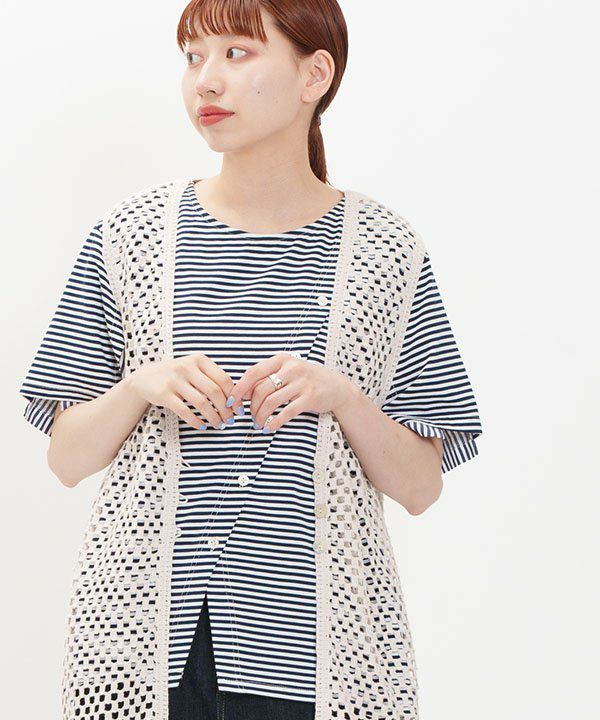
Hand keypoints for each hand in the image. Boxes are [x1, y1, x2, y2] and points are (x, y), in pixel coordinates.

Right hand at [129, 352, 238, 429]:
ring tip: (219, 425)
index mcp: (199, 360)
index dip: (234, 397)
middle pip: (215, 392)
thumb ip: (212, 379)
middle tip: (230, 421)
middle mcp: (187, 367)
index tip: (238, 409)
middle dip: (226, 410)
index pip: (223, 379)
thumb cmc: (178, 375)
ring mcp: (174, 380)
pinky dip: (197, 422)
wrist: (145, 377)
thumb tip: (234, 401)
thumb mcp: (194, 369)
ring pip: (202, 403)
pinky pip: (185, 412)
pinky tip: (203, 426)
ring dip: (214, 417)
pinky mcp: (164, 394)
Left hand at [227, 351, 354, 432]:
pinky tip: (269, 428)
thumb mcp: (287, 371)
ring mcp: (302, 383)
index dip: (239, 388)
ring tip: (259, 424)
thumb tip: (242, 393)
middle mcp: (291, 368)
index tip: (232, 401)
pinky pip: (286, 413)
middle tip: (250, 417)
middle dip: (251, 407)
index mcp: (281, 359)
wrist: (336, 386)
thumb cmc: (306, 379)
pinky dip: (274, 422)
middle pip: (261, 390)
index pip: (253, 372)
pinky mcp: (310, 398)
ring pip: (271, 402)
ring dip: (260, 416)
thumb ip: (267, 378)